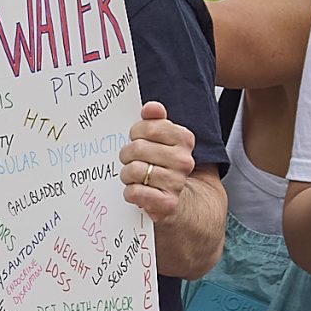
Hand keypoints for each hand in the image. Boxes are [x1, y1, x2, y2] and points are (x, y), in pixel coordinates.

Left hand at [118, 100, 195, 224]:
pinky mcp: (167, 203)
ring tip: (135, 177)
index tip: (138, 139)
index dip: (135, 134)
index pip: (147, 128)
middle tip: (132, 160)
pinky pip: (135, 192)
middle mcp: (183, 160)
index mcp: (184, 139)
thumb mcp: (161, 139)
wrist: (178, 199)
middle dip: (127, 155)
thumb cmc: (162, 164)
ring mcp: (176, 182)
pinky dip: (130, 192)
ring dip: (127, 175)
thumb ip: (155, 120)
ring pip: (133, 171)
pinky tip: (137, 190)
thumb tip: (151, 107)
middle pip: (136, 149)